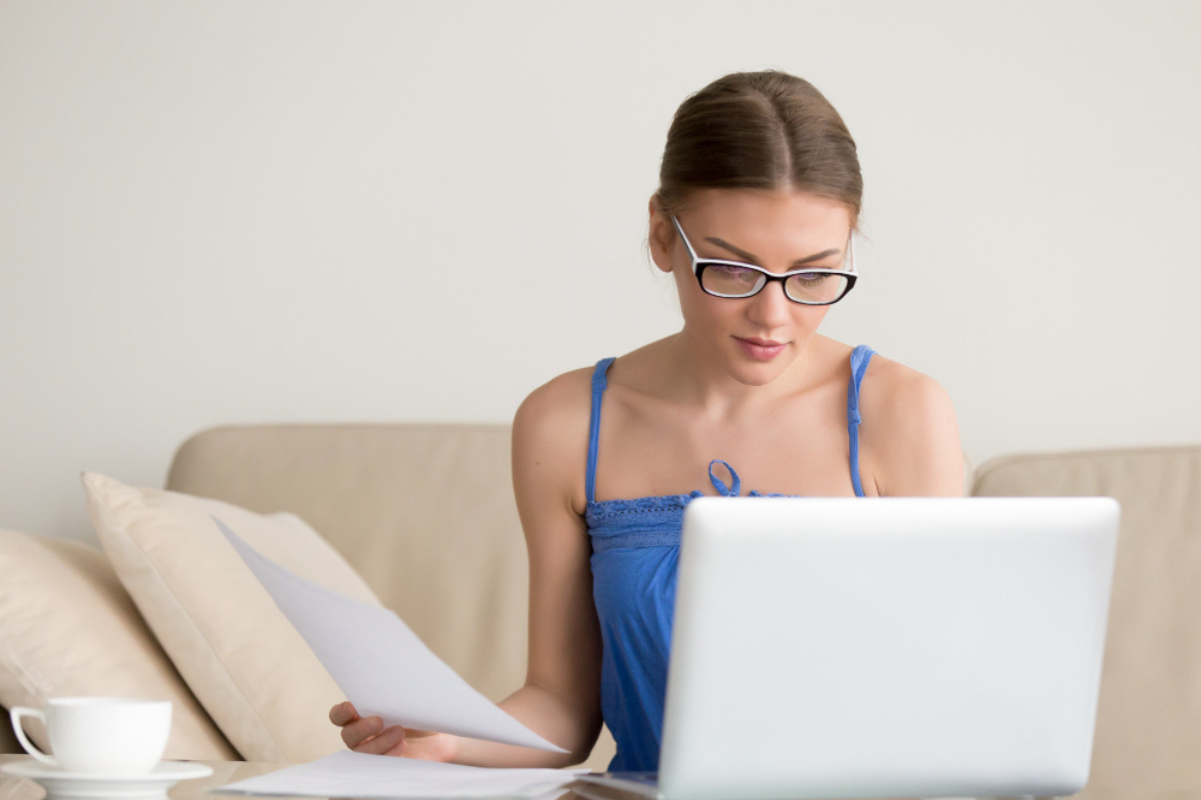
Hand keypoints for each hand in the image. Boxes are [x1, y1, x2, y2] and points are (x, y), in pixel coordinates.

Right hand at [328, 701, 457, 761]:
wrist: (439, 735)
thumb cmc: (419, 712)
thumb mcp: (410, 699)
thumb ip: (397, 693)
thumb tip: (396, 682)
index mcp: (362, 715)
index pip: (339, 716)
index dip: (341, 713)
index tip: (351, 707)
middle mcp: (362, 735)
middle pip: (349, 735)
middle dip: (362, 728)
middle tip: (379, 721)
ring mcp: (373, 752)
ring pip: (363, 752)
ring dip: (379, 742)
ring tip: (399, 733)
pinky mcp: (385, 767)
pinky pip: (378, 766)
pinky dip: (388, 755)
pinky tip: (402, 747)